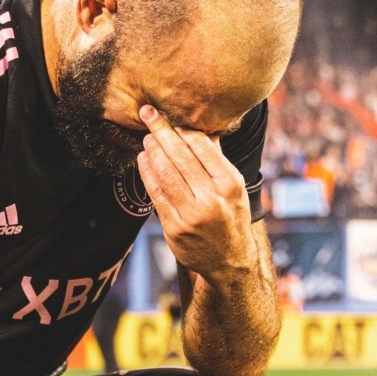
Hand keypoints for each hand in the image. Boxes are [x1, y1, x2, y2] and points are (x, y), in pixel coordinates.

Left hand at [136, 104, 256, 280]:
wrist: (229, 260)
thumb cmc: (231, 217)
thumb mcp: (233, 188)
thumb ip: (217, 160)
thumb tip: (205, 129)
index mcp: (230, 183)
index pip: (201, 147)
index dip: (180, 128)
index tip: (167, 114)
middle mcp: (212, 198)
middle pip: (180, 157)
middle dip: (161, 132)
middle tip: (147, 114)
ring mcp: (193, 214)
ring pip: (166, 174)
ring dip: (152, 151)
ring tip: (146, 138)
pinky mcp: (175, 228)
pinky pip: (156, 195)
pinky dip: (147, 174)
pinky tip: (142, 160)